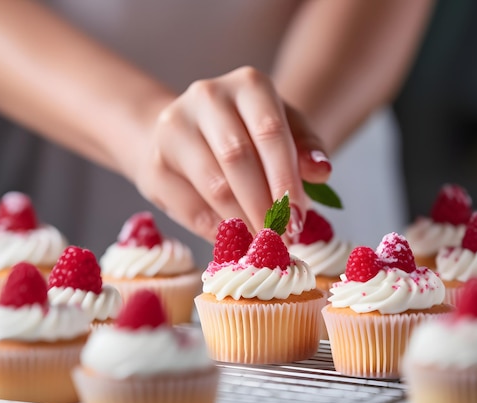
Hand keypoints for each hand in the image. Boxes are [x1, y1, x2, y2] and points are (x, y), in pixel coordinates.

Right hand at [134, 66, 330, 241]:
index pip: (270, 132)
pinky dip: (215, 230)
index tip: (298, 219)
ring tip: (262, 244)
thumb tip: (321, 171)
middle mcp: (207, 96)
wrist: (185, 134)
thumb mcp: (285, 129)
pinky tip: (235, 242)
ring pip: (213, 184)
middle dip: (264, 205)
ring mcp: (174, 127)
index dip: (286, 180)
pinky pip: (188, 206)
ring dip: (242, 222)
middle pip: (238, 158)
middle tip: (281, 238)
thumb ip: (306, 148)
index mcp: (248, 84)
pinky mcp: (155, 163)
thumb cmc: (246, 132)